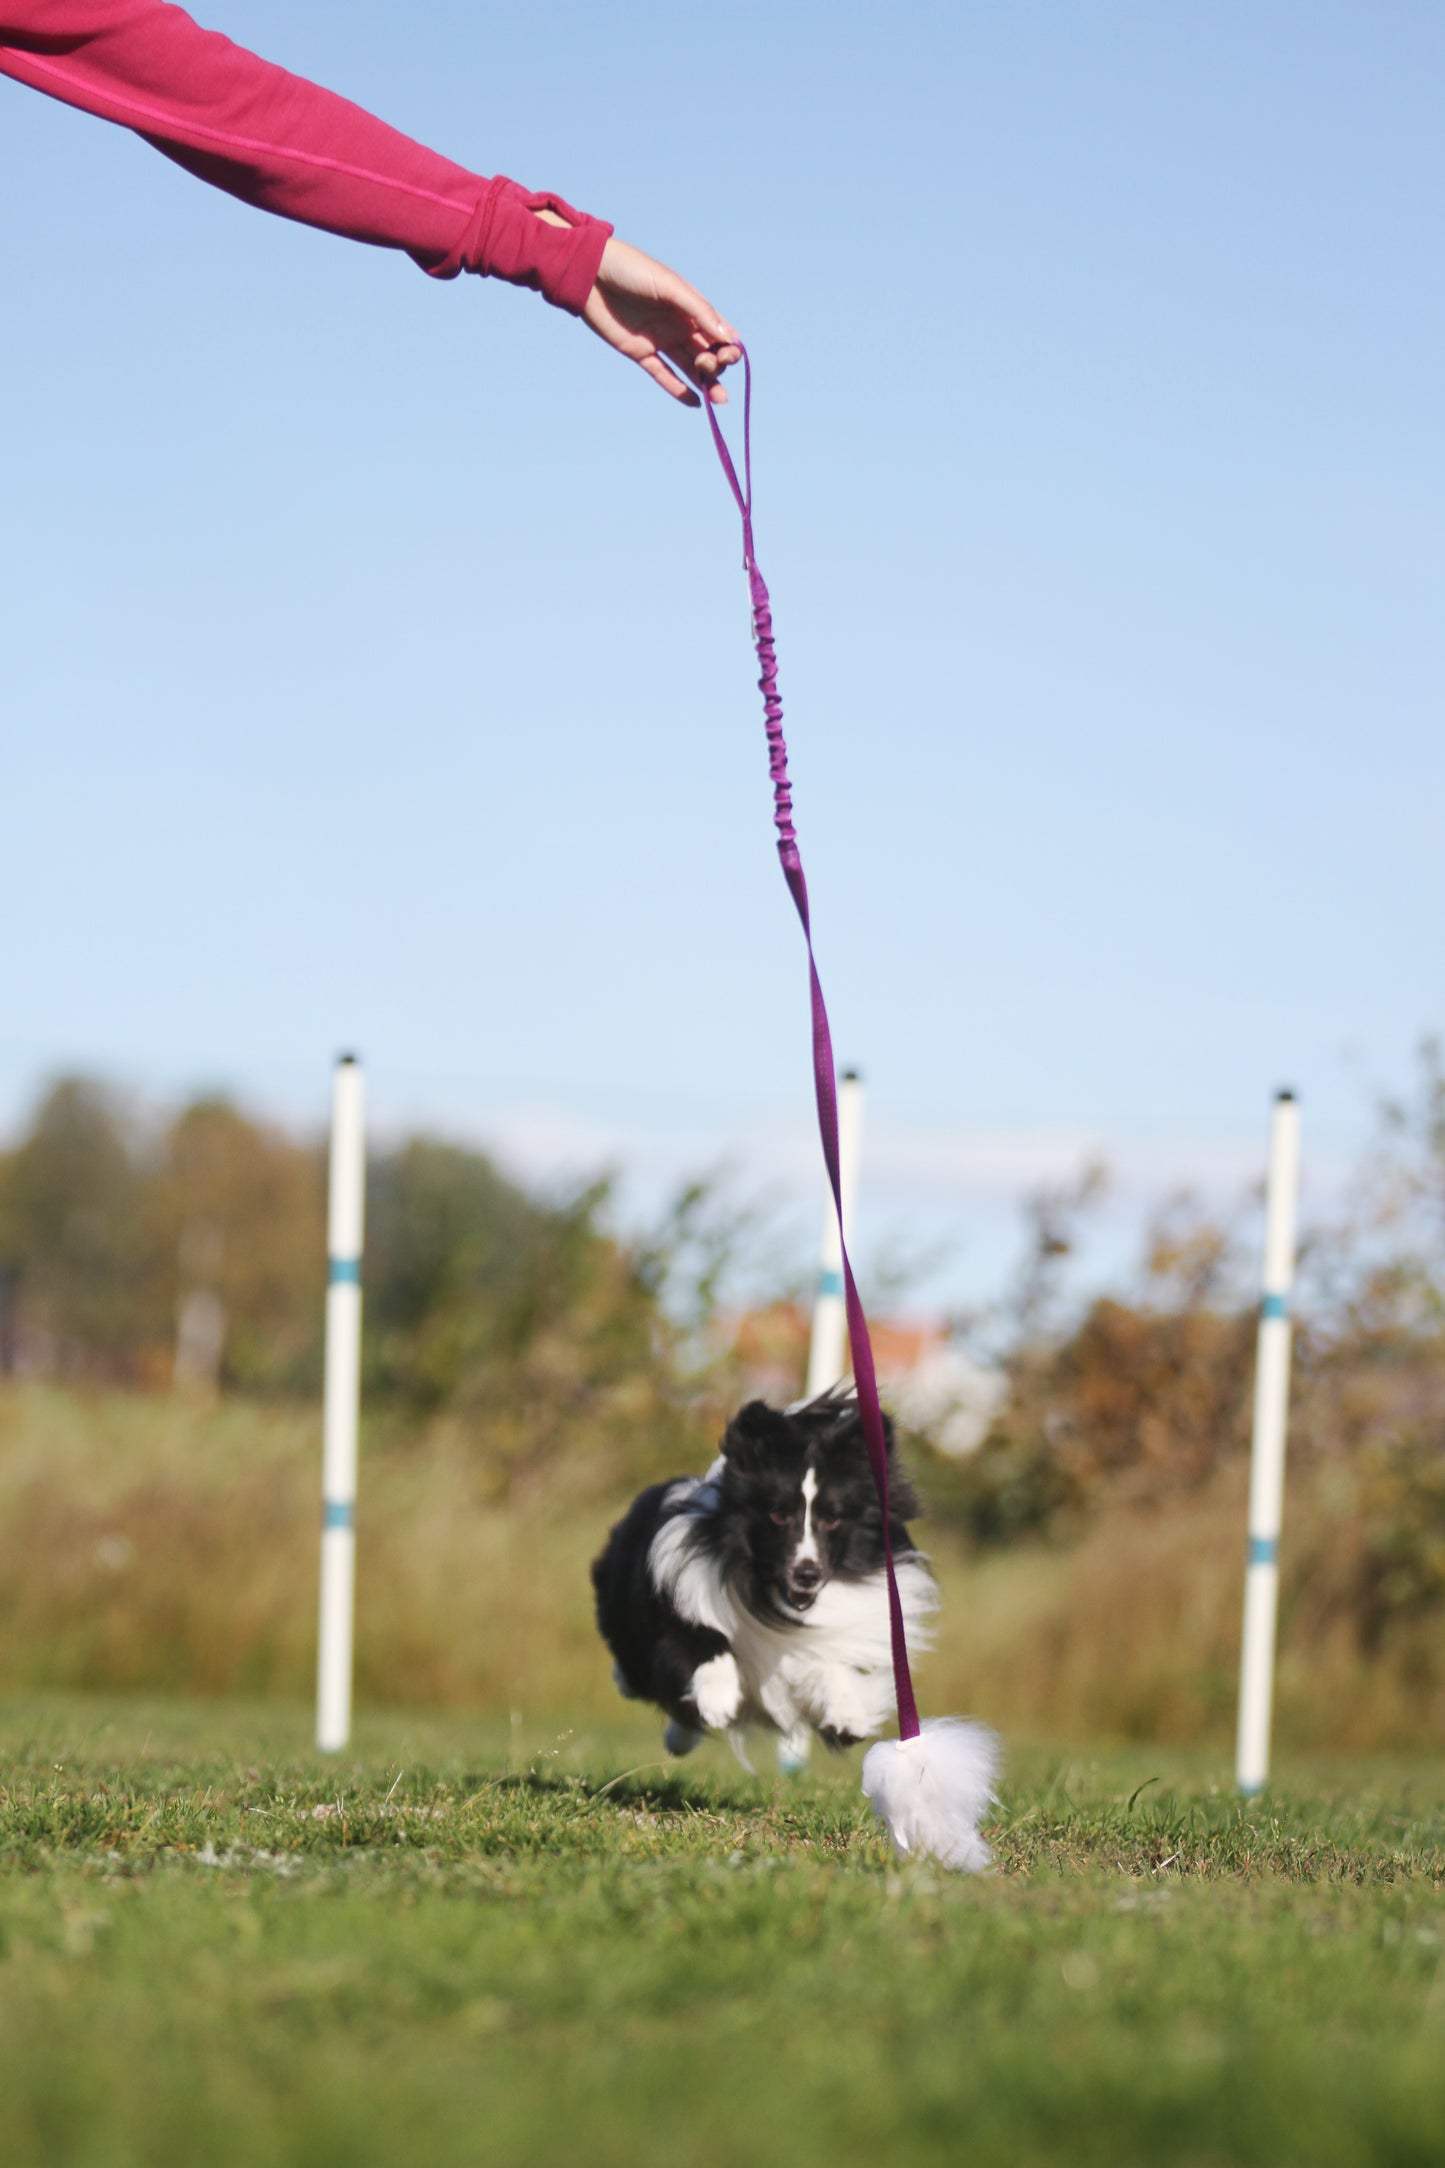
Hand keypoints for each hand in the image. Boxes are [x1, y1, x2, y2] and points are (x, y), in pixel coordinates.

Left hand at [582, 234, 740, 406]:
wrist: (591, 272)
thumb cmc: (632, 269)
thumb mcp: (670, 285)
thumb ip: (698, 310)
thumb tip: (728, 339)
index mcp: (690, 306)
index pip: (719, 332)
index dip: (729, 347)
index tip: (729, 355)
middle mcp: (679, 324)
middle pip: (707, 352)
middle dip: (716, 364)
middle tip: (707, 364)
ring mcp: (660, 339)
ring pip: (689, 367)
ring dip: (706, 382)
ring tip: (719, 401)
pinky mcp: (640, 352)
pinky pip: (663, 375)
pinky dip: (679, 390)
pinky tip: (696, 403)